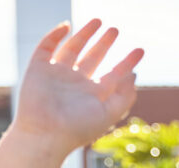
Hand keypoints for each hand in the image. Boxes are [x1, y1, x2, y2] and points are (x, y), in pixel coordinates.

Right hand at [12, 19, 143, 154]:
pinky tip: (67, 26)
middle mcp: (74, 84)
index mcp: (91, 95)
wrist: (44, 134)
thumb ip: (125, 96)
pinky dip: (54, 35)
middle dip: (103, 44)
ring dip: (84, 34)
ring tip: (98, 21)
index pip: (112, 75)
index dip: (126, 63)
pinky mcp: (38, 69)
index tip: (140, 51)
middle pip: (92, 58)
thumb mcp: (108, 114)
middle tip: (115, 30)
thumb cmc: (77, 128)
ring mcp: (55, 75)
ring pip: (72, 49)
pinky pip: (46, 47)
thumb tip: (133, 75)